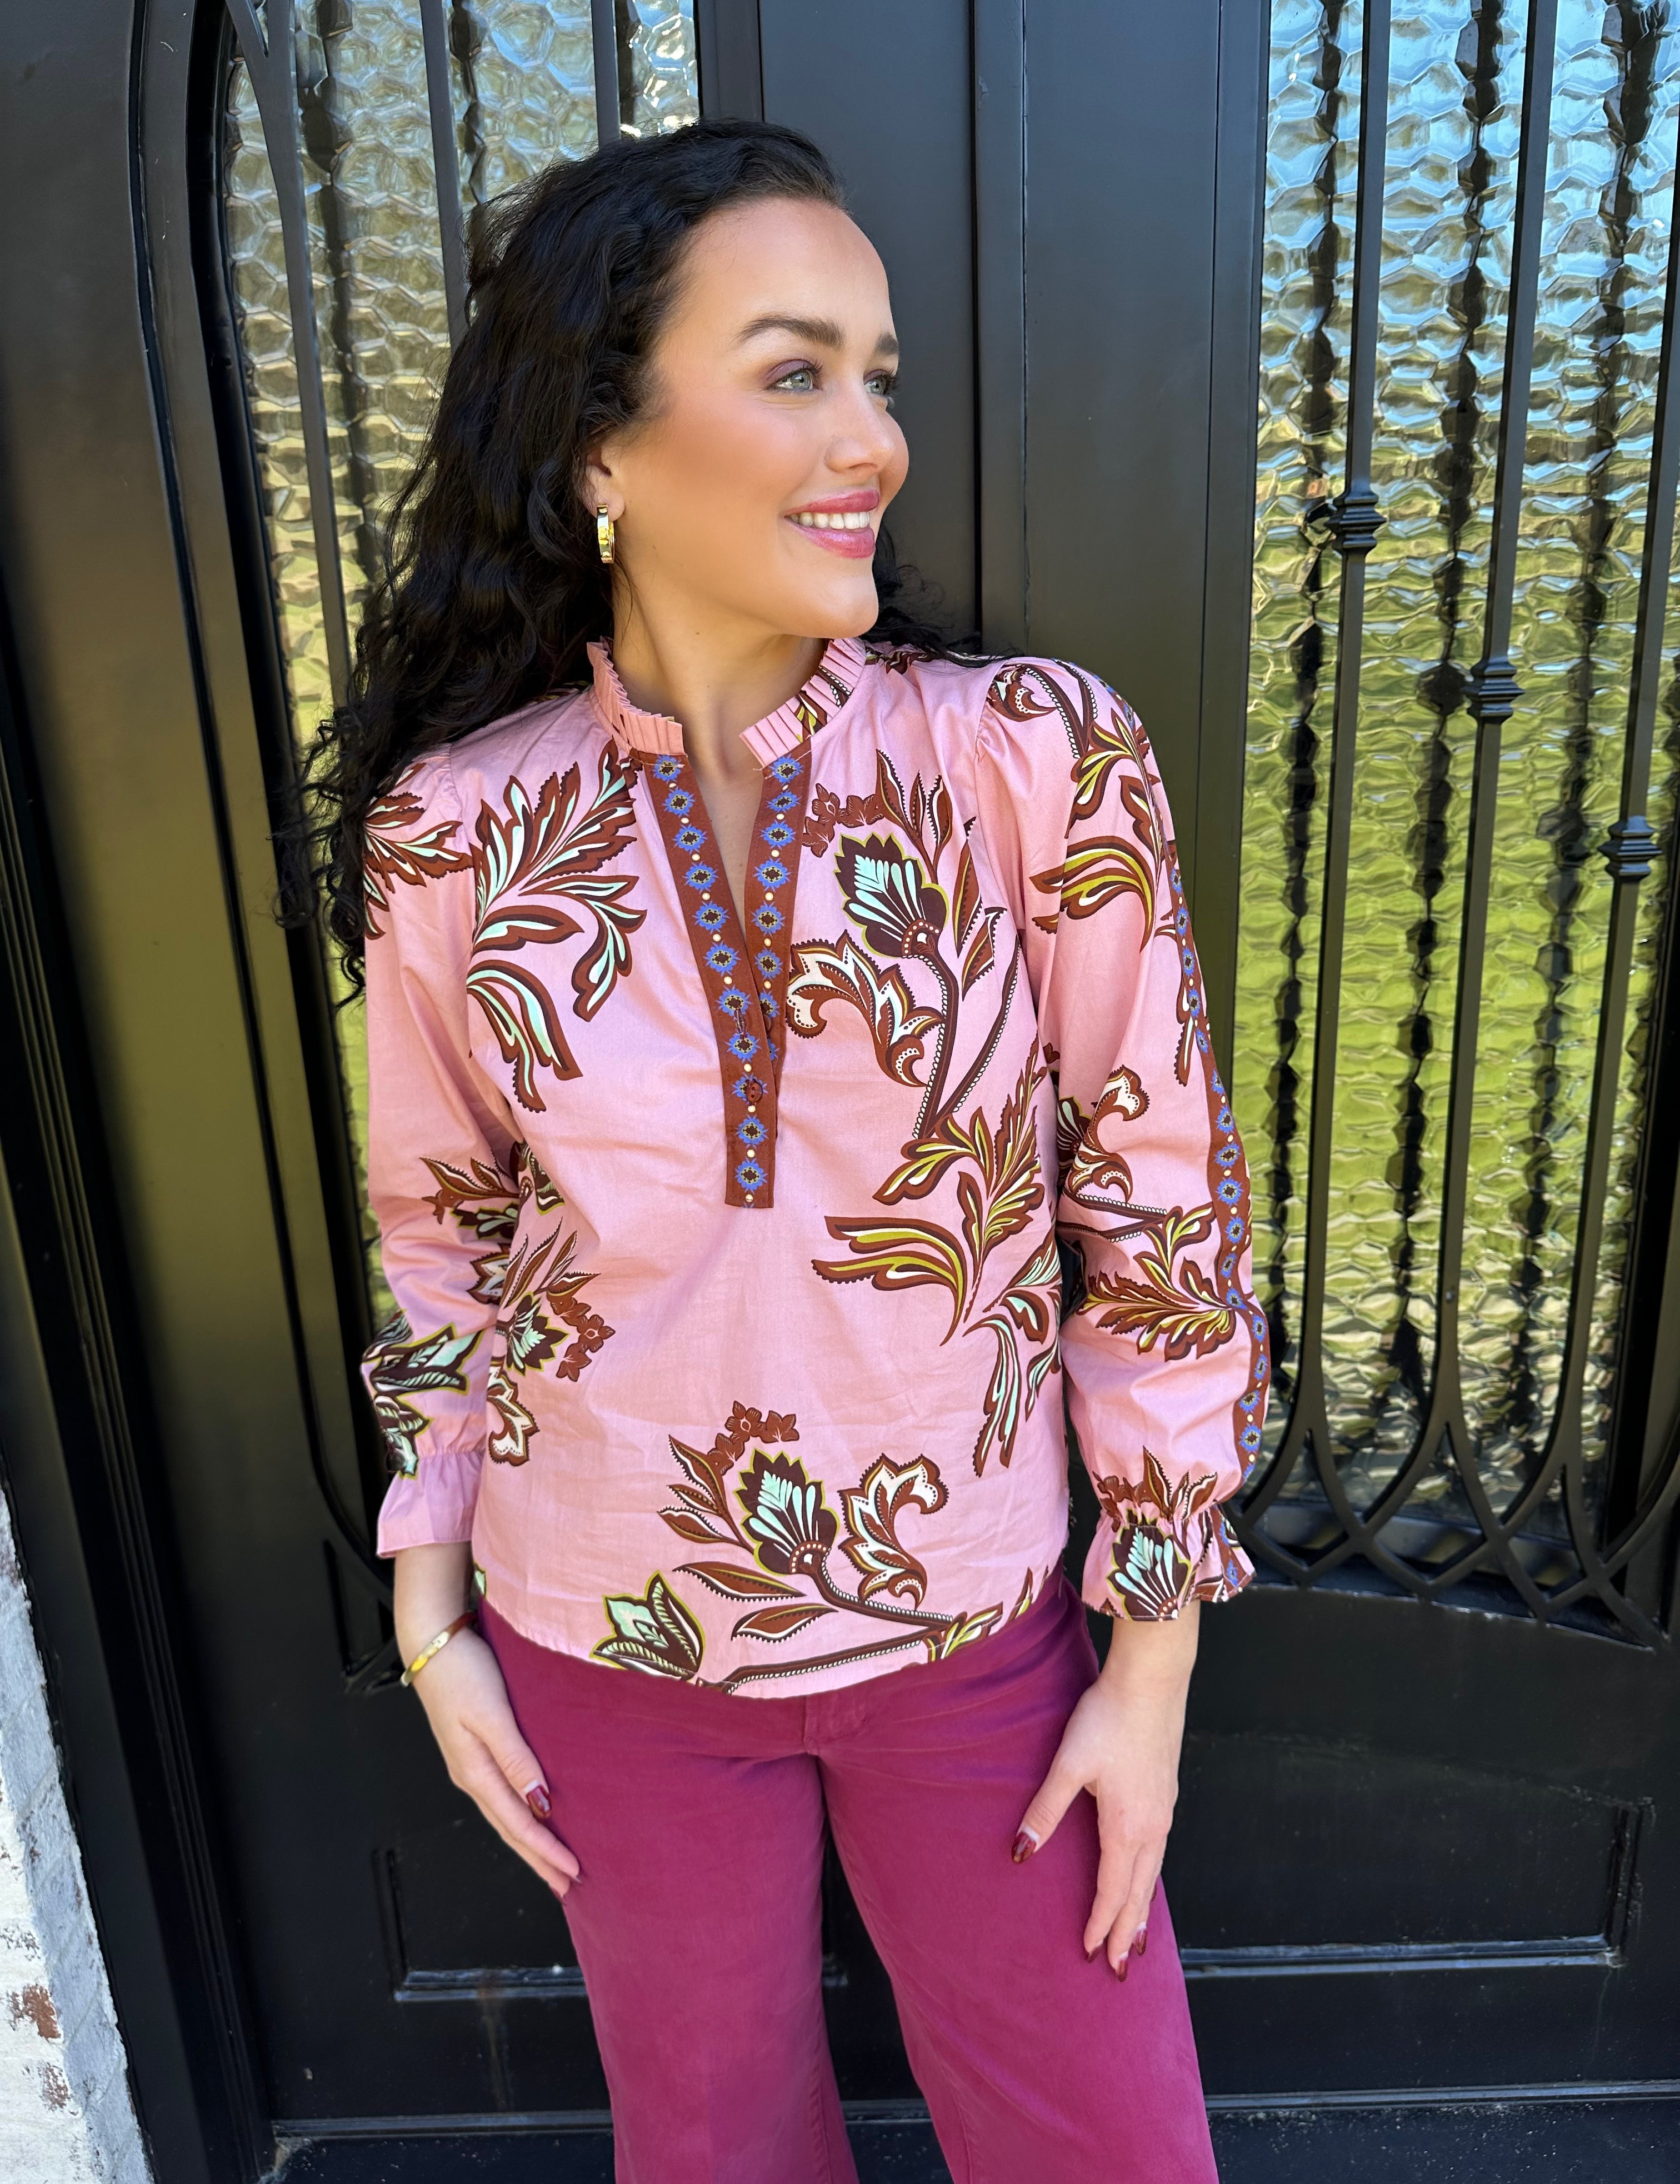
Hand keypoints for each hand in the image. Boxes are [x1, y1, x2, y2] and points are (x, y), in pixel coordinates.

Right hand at [394, 1544, 579, 1898]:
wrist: (432, 1641)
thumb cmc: (463, 1671)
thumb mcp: (491, 1714)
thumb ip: (515, 1757)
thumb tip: (538, 1802)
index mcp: (475, 1771)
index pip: (517, 1823)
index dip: (544, 1852)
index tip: (573, 1874)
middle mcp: (471, 1774)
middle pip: (508, 1828)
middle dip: (537, 1859)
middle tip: (567, 1886)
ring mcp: (470, 1763)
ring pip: (504, 1814)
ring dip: (529, 1841)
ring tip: (552, 1862)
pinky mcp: (474, 1747)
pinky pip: (501, 1794)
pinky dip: (519, 1814)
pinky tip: (531, 1815)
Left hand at [1013, 1602, 1197, 1974]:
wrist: (1152, 1680)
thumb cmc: (1108, 1718)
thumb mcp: (1068, 1765)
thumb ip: (1045, 1810)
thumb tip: (1021, 1854)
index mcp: (1127, 1827)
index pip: (1113, 1890)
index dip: (1101, 1924)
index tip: (1092, 1954)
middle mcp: (1153, 1827)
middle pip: (1139, 1892)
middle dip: (1128, 1931)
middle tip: (1121, 1968)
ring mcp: (1165, 1811)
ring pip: (1153, 1873)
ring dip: (1142, 1907)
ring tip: (1137, 1937)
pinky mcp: (1167, 1793)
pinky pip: (1160, 1852)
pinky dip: (1150, 1877)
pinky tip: (1144, 1875)